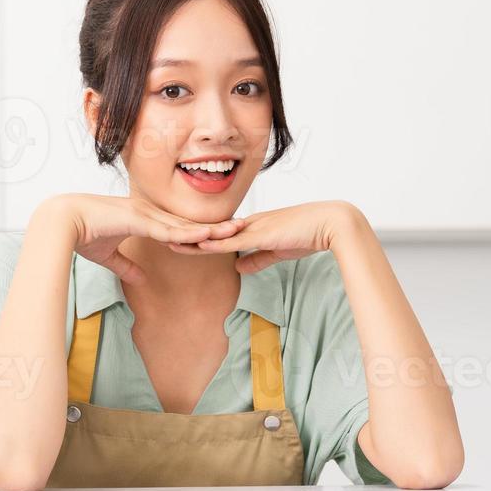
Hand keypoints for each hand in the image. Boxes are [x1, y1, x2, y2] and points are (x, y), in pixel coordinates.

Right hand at [43, 194, 247, 283]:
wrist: (63, 221)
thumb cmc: (81, 235)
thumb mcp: (108, 257)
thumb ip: (126, 267)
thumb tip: (140, 281)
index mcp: (143, 218)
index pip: (178, 225)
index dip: (200, 230)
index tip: (221, 234)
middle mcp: (148, 212)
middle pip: (188, 222)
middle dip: (215, 227)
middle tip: (243, 228)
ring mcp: (145, 214)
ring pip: (184, 224)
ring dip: (210, 229)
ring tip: (235, 231)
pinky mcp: (139, 219)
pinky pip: (168, 229)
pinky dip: (188, 233)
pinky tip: (207, 237)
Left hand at [179, 200, 369, 272]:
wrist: (329, 225)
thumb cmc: (308, 235)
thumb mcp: (277, 250)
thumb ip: (257, 259)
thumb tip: (238, 267)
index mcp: (250, 227)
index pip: (218, 233)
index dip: (197, 236)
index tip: (178, 238)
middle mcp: (247, 224)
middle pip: (210, 231)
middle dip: (185, 234)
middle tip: (161, 235)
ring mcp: (251, 227)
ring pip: (214, 235)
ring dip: (191, 239)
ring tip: (166, 240)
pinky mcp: (259, 235)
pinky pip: (229, 241)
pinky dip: (211, 244)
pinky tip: (194, 245)